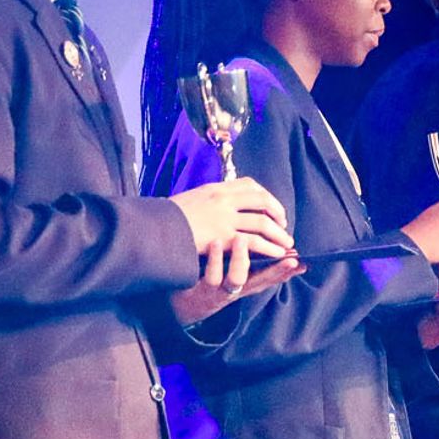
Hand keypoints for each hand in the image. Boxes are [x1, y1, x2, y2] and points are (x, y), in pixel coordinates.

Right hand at [169, 176, 294, 257]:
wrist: (152, 230)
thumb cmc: (169, 218)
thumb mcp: (192, 199)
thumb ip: (212, 199)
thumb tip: (228, 202)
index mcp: (215, 189)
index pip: (250, 185)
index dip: (267, 197)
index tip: (272, 208)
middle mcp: (222, 200)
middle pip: (262, 201)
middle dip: (278, 214)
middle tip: (284, 226)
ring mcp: (224, 218)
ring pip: (263, 223)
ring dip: (279, 234)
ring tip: (286, 243)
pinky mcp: (222, 237)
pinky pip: (254, 242)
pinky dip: (270, 247)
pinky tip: (276, 253)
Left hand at [171, 237, 302, 324]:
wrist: (178, 303)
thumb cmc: (208, 280)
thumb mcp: (230, 271)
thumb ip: (246, 256)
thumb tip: (264, 235)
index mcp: (247, 282)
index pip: (273, 276)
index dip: (288, 270)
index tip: (303, 263)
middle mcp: (238, 288)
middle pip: (263, 280)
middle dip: (278, 271)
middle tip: (290, 258)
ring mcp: (220, 289)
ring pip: (237, 277)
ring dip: (242, 258)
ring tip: (243, 238)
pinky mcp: (203, 288)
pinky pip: (211, 275)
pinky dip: (215, 258)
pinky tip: (216, 242)